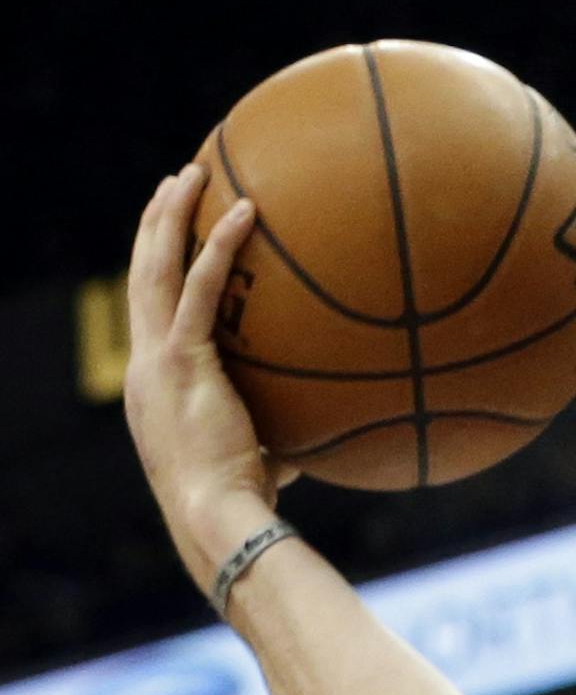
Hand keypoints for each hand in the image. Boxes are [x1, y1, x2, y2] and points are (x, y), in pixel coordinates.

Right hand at [124, 165, 294, 595]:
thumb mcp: (256, 463)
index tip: (168, 238)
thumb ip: (276, 442)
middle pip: (141, 275)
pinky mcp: (183, 360)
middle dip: (154, 225)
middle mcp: (145, 365)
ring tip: (195, 174)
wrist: (217, 519)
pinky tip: (242, 213)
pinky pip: (201, 289)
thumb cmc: (241, 506)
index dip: (154, 269)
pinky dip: (218, 246)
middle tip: (173, 185)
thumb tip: (316, 445)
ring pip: (155, 267)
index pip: (149, 313)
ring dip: (172, 216)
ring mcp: (157, 359)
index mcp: (155, 386)